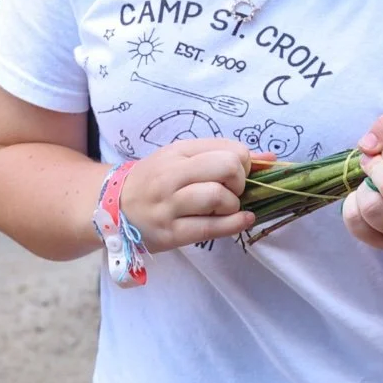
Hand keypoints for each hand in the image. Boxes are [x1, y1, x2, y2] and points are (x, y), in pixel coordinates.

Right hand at [120, 139, 257, 249]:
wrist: (112, 207)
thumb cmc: (155, 181)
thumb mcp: (183, 159)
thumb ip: (224, 155)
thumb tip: (270, 159)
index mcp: (178, 152)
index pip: (230, 149)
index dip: (244, 162)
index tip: (236, 173)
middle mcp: (171, 176)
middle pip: (228, 168)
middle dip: (240, 180)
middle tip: (233, 190)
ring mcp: (169, 206)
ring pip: (218, 197)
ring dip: (232, 204)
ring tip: (225, 207)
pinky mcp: (171, 233)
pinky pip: (211, 228)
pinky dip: (235, 224)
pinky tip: (242, 220)